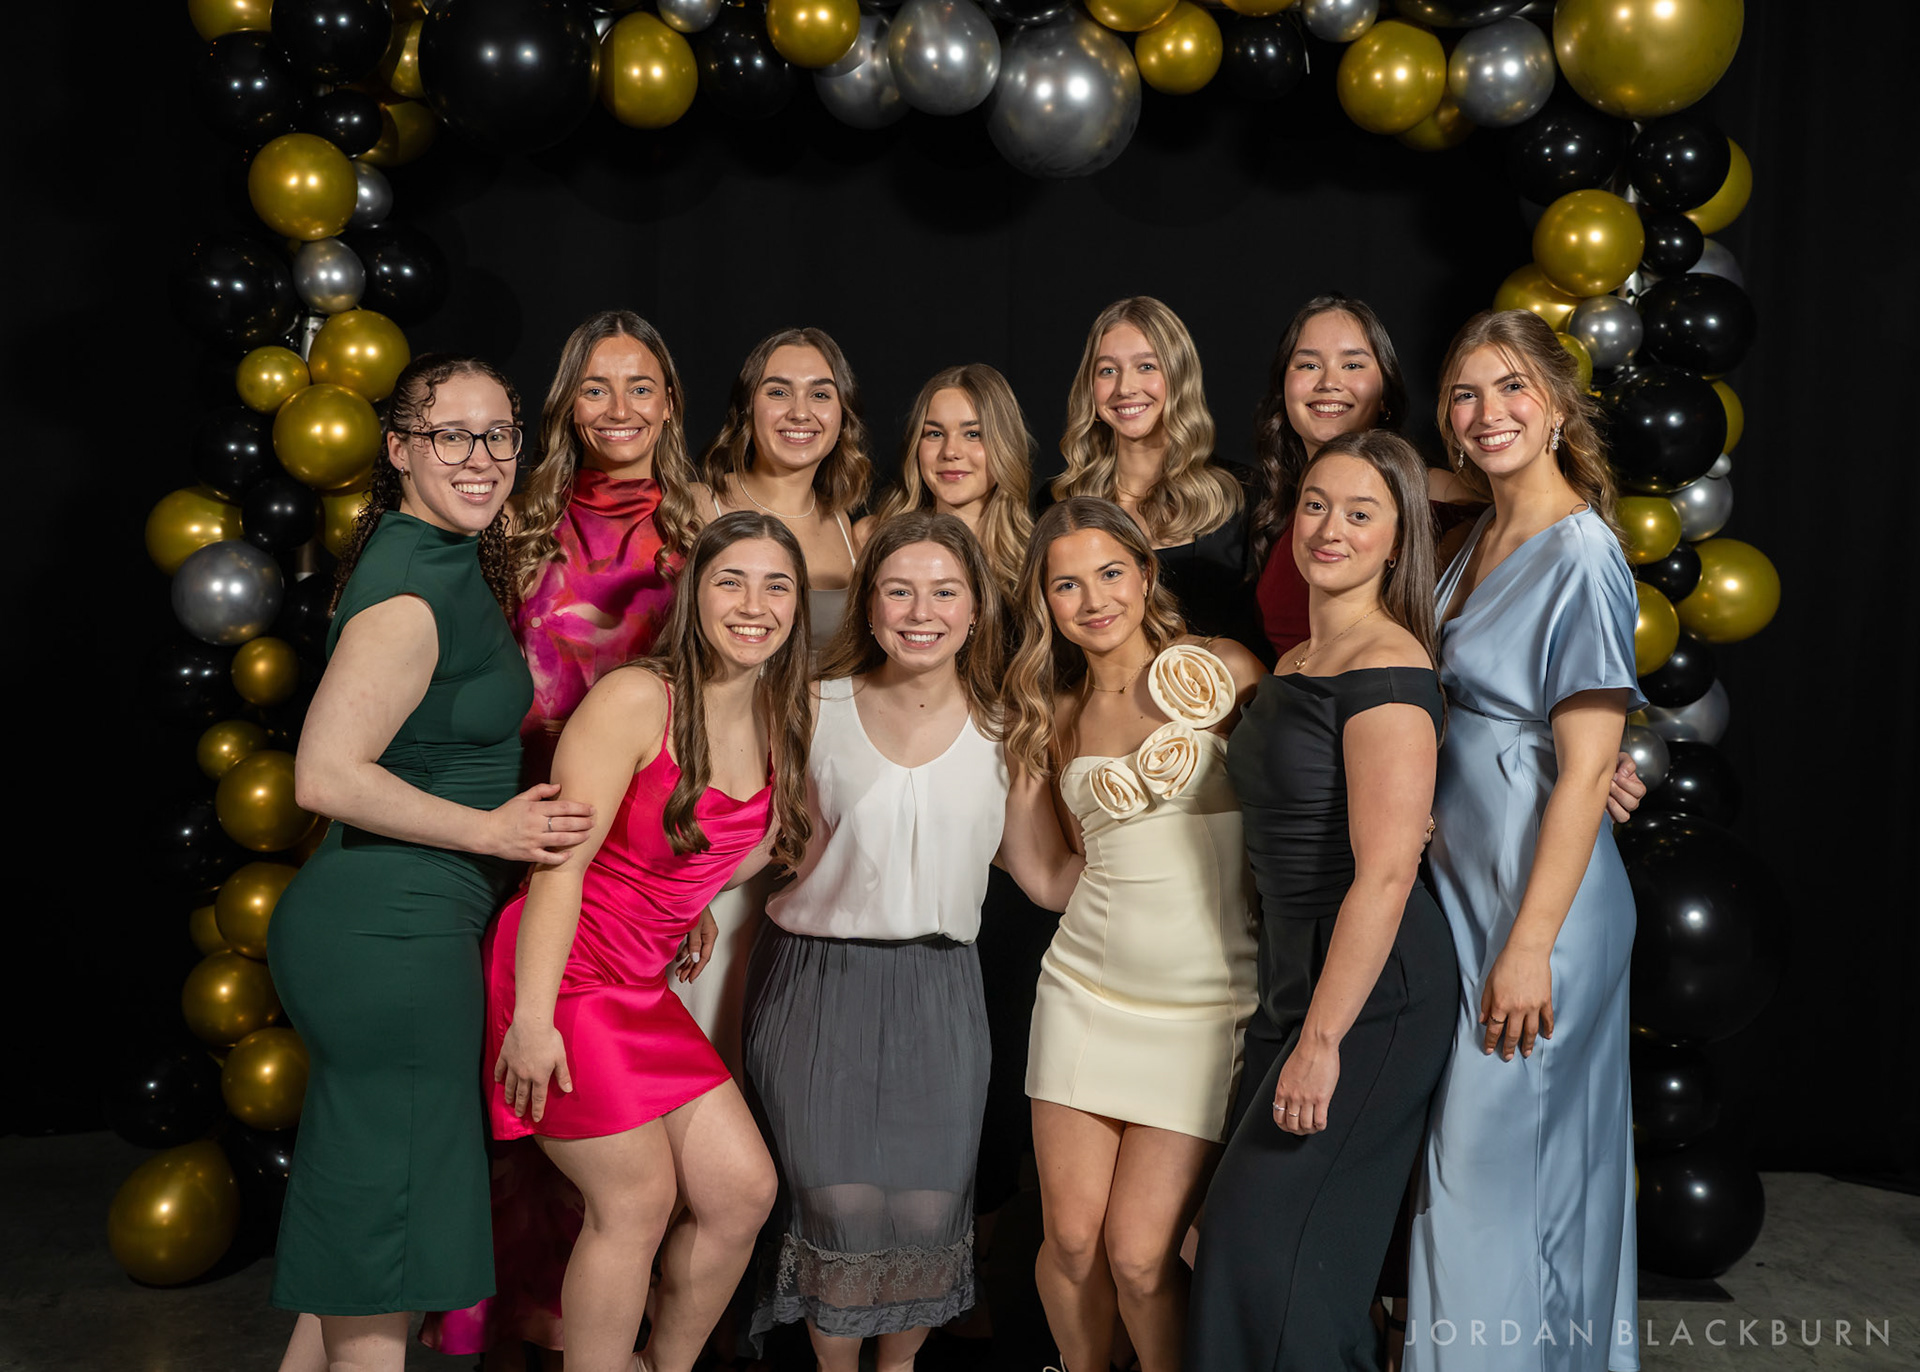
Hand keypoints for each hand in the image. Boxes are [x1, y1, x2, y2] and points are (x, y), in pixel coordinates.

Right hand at [488, 783, 594, 864]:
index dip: (580, 808)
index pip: (564, 808)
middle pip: (566, 824)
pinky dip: (561, 857)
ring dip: (578, 837)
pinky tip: (570, 853)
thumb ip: (540, 791)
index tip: (591, 809)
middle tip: (594, 822)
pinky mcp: (529, 854)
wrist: (487, 833)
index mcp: (535, 809)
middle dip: (584, 823)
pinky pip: (548, 858)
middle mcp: (536, 824)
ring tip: (588, 835)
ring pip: (561, 840)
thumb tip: (559, 786)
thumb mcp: (521, 798)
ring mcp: (533, 841)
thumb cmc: (506, 814)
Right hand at [494, 1017, 571, 1123]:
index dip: (537, 1109)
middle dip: (521, 1106)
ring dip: (509, 1095)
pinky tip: (498, 1081)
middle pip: (522, 1094)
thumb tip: (568, 1090)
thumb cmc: (549, 1040)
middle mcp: (525, 1075)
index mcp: (539, 1076)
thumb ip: (563, 1075)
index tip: (535, 1118)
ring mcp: (513, 1066)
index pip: (538, 1097)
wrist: (531, 1025)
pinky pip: (500, 1069)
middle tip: (518, 1114)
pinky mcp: (505, 1055)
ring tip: (508, 1102)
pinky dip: (498, 1076)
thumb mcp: (560, 1058)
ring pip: (510, 1084)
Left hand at [677, 907, 716, 982]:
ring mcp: (701, 932)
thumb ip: (694, 943)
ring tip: (679, 971)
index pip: (705, 957)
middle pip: (700, 956)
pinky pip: (691, 944)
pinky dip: (685, 952)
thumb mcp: (694, 927)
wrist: (691, 892)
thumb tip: (694, 959)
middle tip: (682, 978)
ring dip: (687, 962)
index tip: (690, 979)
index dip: (697, 969)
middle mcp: (708, 935)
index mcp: (711, 935)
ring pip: (695, 951)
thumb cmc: (695, 906)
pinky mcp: (695, 929)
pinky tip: (679, 958)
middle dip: (691, 968)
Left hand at [1271, 1039, 1338, 1134]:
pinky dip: (1320, 1126)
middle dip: (1298, 1131)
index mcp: (1282, 1090)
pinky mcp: (1321, 1098)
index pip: (1278, 1117)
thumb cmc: (1304, 1054)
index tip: (1290, 1126)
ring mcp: (1307, 1099)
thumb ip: (1287, 1087)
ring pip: (1306, 1125)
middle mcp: (1292, 1097)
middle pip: (1292, 1125)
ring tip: (1314, 1127)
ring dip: (1310, 1130)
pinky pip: (1320, 1121)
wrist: (1316, 1045)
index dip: (1284, 1126)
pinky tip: (1321, 1123)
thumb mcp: (1287, 1072)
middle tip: (1303, 1129)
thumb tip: (1289, 1099)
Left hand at [1480, 945, 1553, 1059]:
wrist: (1527, 951)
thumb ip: (1486, 1003)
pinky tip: (1547, 1037)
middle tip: (1507, 1057)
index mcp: (1501, 1005)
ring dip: (1528, 1044)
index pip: (1494, 1029)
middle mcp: (1517, 1009)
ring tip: (1526, 1053)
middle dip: (1508, 1047)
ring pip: (1531, 1031)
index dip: (1491, 1041)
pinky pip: (1547, 1019)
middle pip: (1512, 1034)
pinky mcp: (1545, 1001)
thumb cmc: (1506, 964)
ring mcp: (1533, 1006)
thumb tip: (1483, 1020)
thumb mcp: (1489, 983)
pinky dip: (1548, 1029)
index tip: (1489, 1049)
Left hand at [1606, 752, 1644, 823]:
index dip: (1628, 784)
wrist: (1595, 774)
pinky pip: (1613, 820)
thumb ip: (1627, 763)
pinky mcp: (1611, 816)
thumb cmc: (1610, 768)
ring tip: (1606, 794)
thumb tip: (1625, 772)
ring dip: (1614, 804)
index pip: (1640, 791)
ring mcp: (1621, 809)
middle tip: (1610, 783)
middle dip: (1619, 792)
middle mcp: (1631, 800)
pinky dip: (1608, 812)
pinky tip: (1602, 801)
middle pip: (1632, 804)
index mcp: (1636, 788)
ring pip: (1624, 815)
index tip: (1617, 776)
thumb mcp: (1620, 759)